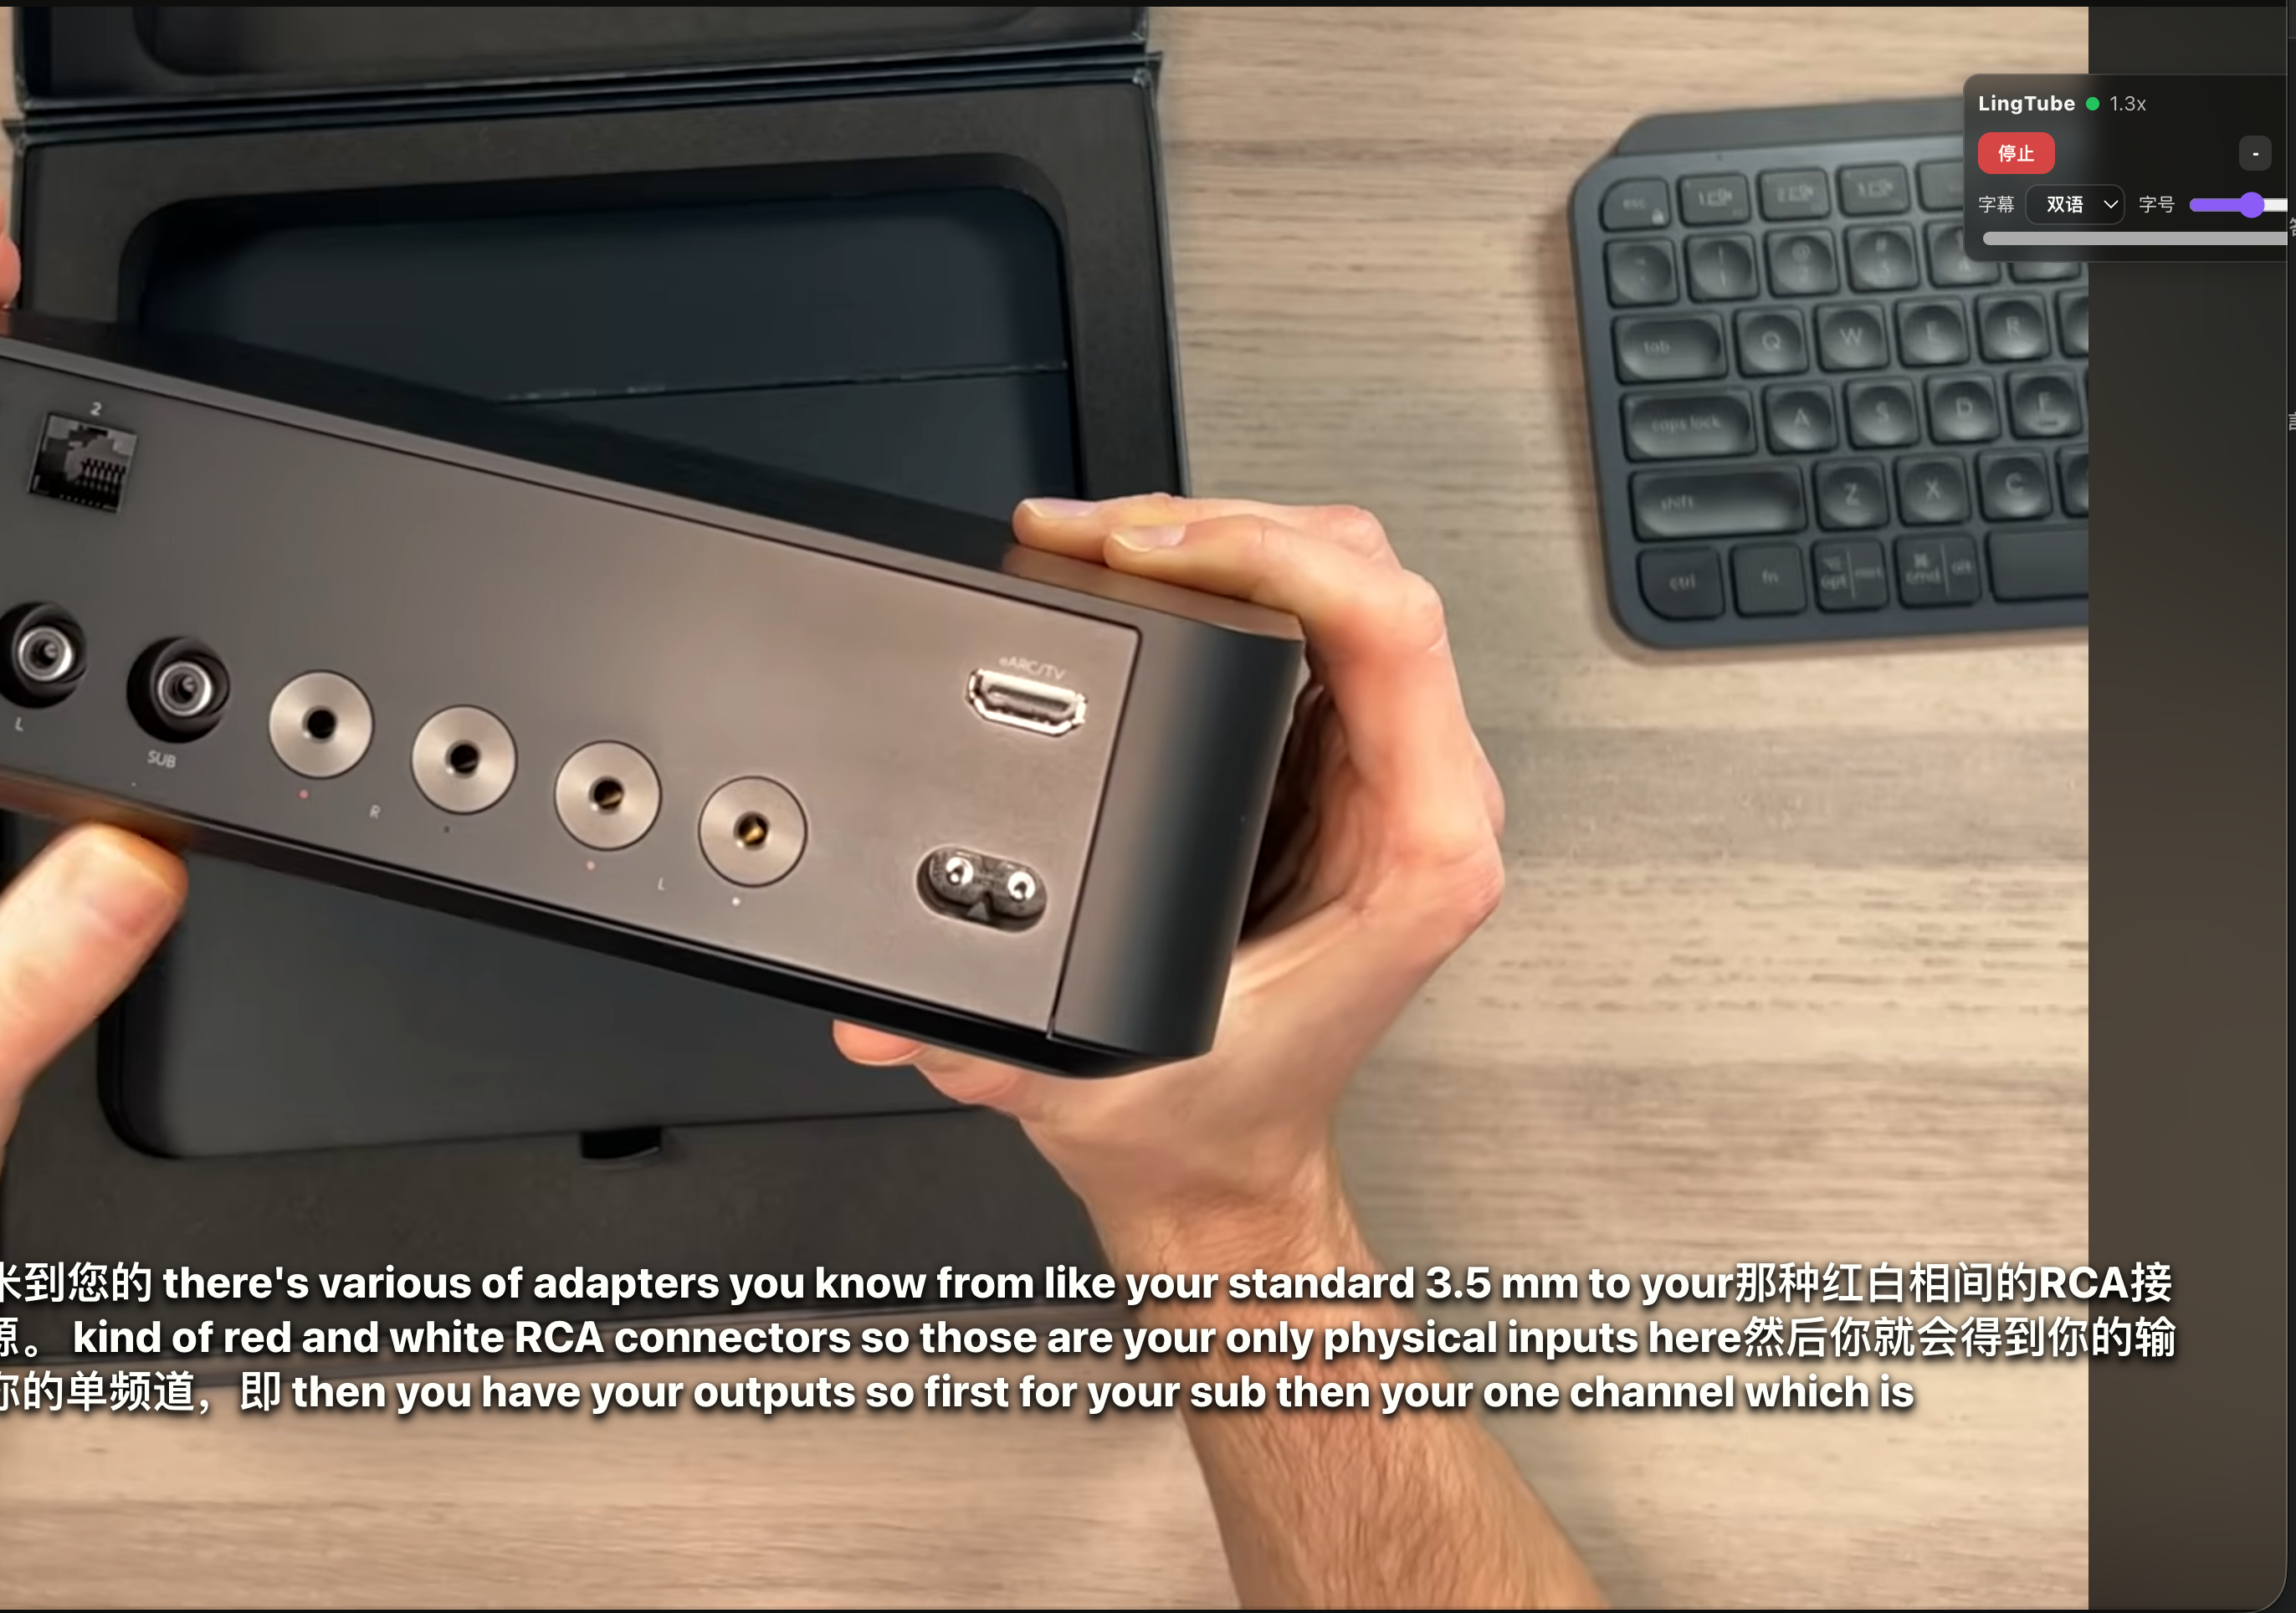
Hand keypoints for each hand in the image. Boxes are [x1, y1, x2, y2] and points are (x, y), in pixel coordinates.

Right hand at [835, 494, 1506, 1268]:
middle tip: (1089, 533)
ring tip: (1095, 535)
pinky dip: (1209, 576)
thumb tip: (885, 1012)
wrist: (1219, 1166)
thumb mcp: (1096, 1081)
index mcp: (1413, 849)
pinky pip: (1297, 615)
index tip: (1147, 558)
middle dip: (1216, 522)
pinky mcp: (1322, 756)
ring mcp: (1374, 767)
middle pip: (1361, 570)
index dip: (1269, 557)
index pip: (1388, 631)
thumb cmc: (1210, 1122)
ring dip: (1211, 535)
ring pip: (1334, 574)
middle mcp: (1413, 792)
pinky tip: (1128, 574)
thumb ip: (980, 1057)